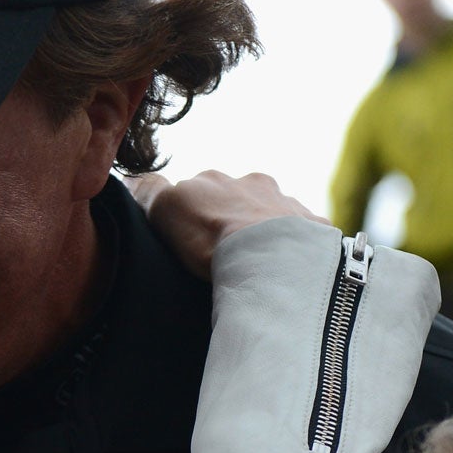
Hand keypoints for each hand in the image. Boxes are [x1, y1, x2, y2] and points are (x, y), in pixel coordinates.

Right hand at [127, 169, 328, 276]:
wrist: (272, 257)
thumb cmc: (214, 234)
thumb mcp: (167, 208)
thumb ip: (151, 191)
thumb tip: (136, 181)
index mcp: (220, 180)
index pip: (201, 189)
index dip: (194, 212)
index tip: (191, 237)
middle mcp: (257, 185)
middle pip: (240, 200)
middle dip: (234, 221)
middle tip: (224, 255)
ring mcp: (289, 207)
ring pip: (274, 217)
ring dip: (266, 235)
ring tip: (257, 267)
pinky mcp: (315, 233)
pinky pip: (304, 240)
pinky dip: (294, 253)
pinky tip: (285, 273)